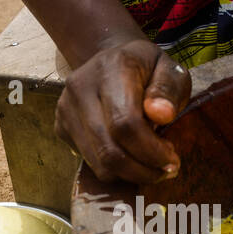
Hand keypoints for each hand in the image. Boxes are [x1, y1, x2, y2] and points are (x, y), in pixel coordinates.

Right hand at [55, 38, 189, 183]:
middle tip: (166, 170)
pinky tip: (130, 153)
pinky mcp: (61, 127)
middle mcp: (80, 88)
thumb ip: (169, 89)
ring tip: (151, 162)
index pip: (125, 123)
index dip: (151, 151)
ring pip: (98, 164)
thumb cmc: (146, 68)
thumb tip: (162, 115)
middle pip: (108, 150)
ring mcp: (66, 109)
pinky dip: (115, 168)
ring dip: (130, 173)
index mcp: (110, 69)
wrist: (109, 60)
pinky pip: (89, 162)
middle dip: (142, 170)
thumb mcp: (169, 69)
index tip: (172, 160)